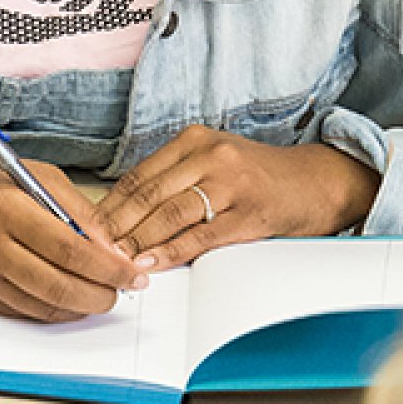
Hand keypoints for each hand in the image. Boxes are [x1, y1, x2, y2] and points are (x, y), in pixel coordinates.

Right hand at [0, 137, 143, 321]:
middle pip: (59, 286)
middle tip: (122, 288)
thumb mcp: (38, 177)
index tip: (131, 272)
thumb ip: (78, 211)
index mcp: (5, 208)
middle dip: (101, 294)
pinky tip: (72, 299)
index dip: (108, 267)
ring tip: (102, 294)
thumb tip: (112, 249)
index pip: (69, 249)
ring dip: (81, 306)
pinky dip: (55, 310)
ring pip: (44, 307)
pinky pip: (25, 313)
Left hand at [98, 127, 380, 270]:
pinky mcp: (249, 213)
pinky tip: (152, 263)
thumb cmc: (260, 177)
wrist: (317, 182)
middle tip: (92, 249)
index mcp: (194, 140)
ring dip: (137, 242)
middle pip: (148, 195)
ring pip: (169, 214)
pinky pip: (201, 235)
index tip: (86, 228)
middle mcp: (210, 155)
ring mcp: (231, 183)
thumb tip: (123, 214)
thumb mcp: (214, 162)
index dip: (108, 206)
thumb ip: (174, 179)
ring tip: (115, 261)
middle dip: (115, 226)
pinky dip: (171, 252)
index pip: (139, 176)